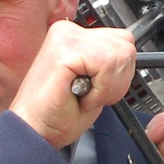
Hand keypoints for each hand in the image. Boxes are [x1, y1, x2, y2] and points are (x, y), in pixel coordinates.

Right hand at [8, 20, 135, 149]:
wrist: (35, 131)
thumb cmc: (59, 113)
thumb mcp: (94, 81)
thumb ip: (109, 62)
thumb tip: (128, 52)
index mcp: (75, 36)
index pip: (123, 40)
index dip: (119, 73)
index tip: (94, 87)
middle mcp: (69, 31)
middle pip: (126, 46)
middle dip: (116, 80)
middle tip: (88, 93)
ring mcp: (65, 37)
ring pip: (119, 55)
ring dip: (107, 87)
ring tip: (82, 94)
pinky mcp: (64, 50)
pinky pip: (107, 65)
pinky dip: (100, 89)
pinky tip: (79, 95)